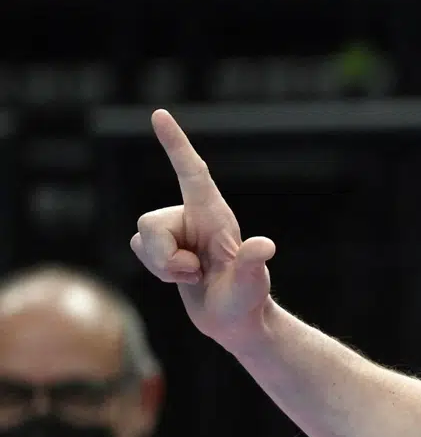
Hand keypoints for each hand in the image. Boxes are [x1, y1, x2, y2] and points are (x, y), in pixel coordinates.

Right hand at [130, 109, 276, 350]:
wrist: (235, 322)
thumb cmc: (247, 301)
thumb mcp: (252, 284)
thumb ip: (253, 264)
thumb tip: (264, 246)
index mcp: (214, 214)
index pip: (192, 172)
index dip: (176, 143)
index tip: (159, 115)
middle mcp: (193, 217)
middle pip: (150, 223)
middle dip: (163, 256)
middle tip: (195, 273)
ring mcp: (178, 232)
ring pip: (142, 239)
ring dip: (162, 266)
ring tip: (193, 277)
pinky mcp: (165, 248)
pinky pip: (138, 250)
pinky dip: (156, 270)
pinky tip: (182, 279)